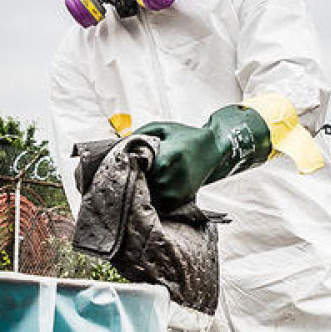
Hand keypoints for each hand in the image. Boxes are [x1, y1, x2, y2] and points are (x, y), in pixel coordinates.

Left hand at [135, 105, 271, 211]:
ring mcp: (175, 192)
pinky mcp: (179, 201)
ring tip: (146, 177)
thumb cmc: (184, 136)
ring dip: (143, 188)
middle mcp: (169, 179)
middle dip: (133, 178)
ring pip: (147, 195)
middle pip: (138, 184)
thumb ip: (139, 134)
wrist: (212, 147)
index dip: (126, 168)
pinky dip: (154, 196)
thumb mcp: (161, 128)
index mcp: (164, 160)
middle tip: (134, 171)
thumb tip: (119, 145)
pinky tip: (156, 185)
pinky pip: (157, 203)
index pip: (134, 170)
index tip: (123, 165)